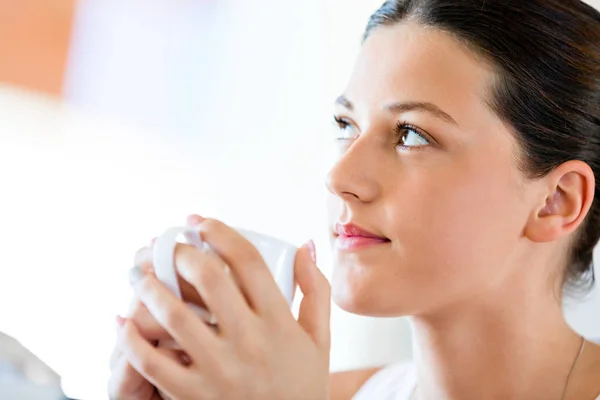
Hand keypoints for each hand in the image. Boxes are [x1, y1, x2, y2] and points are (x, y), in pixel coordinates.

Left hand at [117, 216, 330, 399]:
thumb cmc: (301, 386)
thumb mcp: (319, 339)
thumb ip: (315, 290)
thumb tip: (304, 246)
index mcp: (279, 321)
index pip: (248, 261)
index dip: (220, 232)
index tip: (201, 222)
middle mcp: (250, 341)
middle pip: (208, 278)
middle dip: (181, 252)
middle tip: (167, 244)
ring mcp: (220, 370)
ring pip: (174, 314)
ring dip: (149, 286)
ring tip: (138, 273)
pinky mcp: (194, 395)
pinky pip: (153, 362)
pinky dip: (131, 338)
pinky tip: (123, 321)